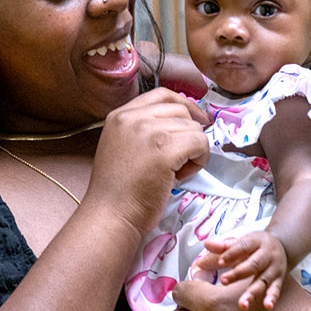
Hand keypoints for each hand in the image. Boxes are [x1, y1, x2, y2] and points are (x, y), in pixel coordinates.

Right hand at [84, 90, 209, 239]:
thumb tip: (182, 123)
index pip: (162, 95)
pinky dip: (200, 160)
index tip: (194, 122)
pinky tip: (182, 175)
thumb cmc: (118, 192)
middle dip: (189, 133)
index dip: (184, 106)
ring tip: (176, 172)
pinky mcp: (165, 149)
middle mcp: (133, 118)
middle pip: (181, 110)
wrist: (110, 215)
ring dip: (194, 150)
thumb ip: (143, 130)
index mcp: (120, 115)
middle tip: (182, 159)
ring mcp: (149, 132)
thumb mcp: (122, 147)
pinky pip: (200, 143)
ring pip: (194, 128)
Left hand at [189, 231, 288, 308]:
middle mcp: (267, 254)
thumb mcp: (241, 242)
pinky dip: (272, 298)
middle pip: (253, 264)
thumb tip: (206, 245)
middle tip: (224, 281)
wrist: (281, 246)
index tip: (219, 262)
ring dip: (252, 292)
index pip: (243, 247)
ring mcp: (274, 268)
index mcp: (256, 241)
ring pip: (263, 280)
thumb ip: (223, 246)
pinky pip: (275, 289)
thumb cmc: (254, 246)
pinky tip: (268, 306)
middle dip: (238, 273)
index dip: (231, 254)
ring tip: (242, 304)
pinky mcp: (278, 280)